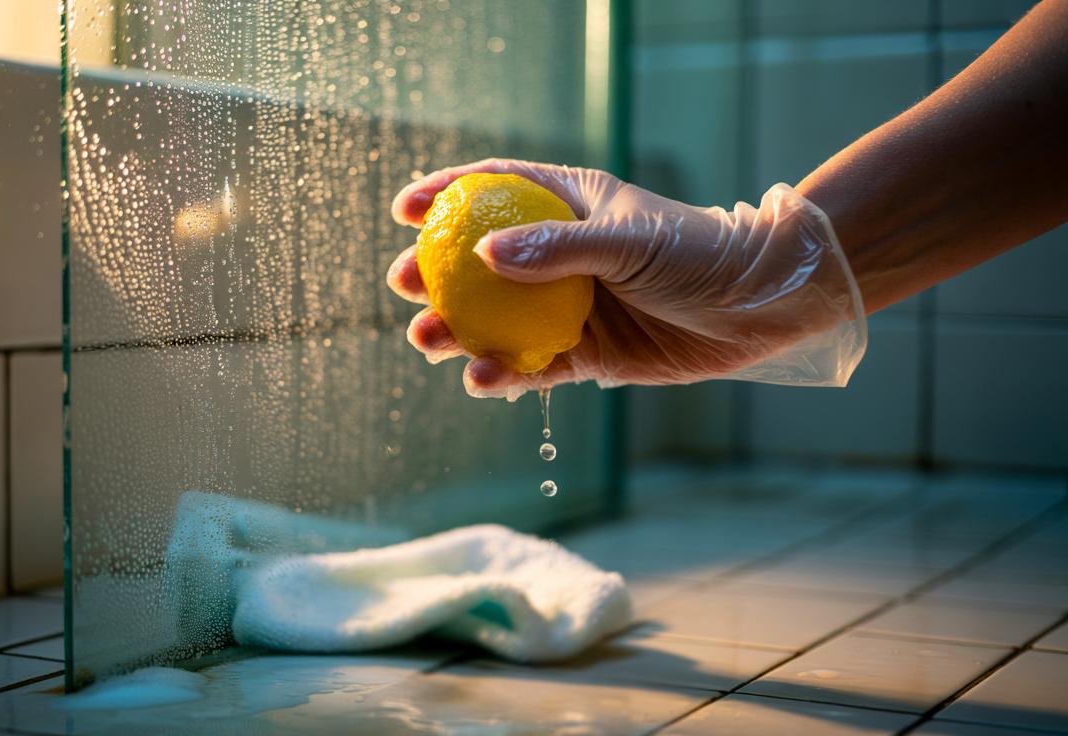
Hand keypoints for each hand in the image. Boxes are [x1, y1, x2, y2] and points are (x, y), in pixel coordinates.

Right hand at [386, 159, 866, 398]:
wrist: (760, 309)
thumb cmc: (698, 252)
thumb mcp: (627, 241)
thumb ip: (557, 248)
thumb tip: (483, 254)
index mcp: (569, 206)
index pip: (495, 189)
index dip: (444, 195)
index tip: (403, 210)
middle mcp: (561, 257)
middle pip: (479, 263)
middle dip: (434, 275)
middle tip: (403, 286)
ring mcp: (570, 308)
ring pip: (497, 321)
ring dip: (457, 332)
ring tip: (428, 340)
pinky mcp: (587, 357)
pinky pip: (533, 368)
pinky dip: (504, 376)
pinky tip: (480, 380)